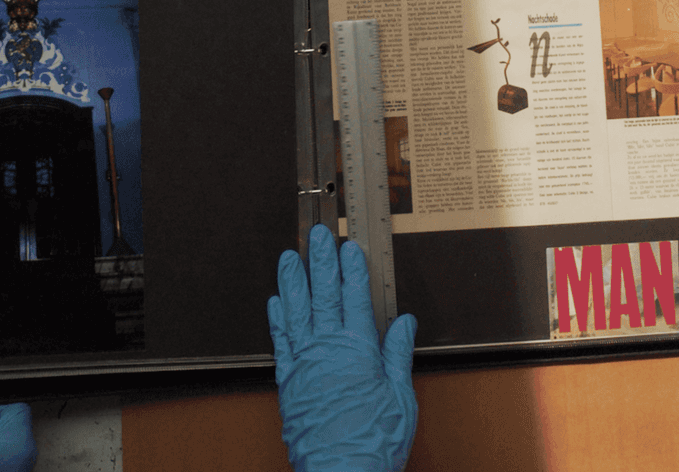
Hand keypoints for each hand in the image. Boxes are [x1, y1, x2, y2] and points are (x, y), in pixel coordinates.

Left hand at [267, 224, 416, 471]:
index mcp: (358, 350)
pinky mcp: (289, 382)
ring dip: (293, 282)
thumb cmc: (373, 441)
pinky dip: (278, 320)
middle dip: (321, 262)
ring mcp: (304, 364)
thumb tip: (403, 323)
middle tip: (316, 236)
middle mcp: (327, 350)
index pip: (355, 297)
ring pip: (296, 312)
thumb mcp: (400, 396)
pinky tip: (275, 303)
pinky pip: (281, 343)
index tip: (349, 248)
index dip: (352, 269)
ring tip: (289, 258)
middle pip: (323, 295)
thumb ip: (397, 355)